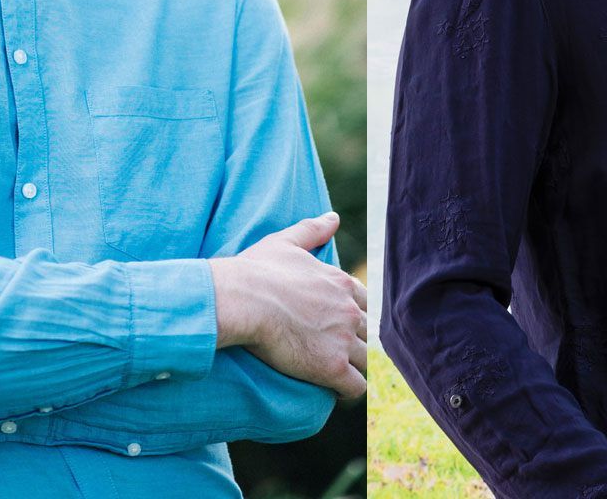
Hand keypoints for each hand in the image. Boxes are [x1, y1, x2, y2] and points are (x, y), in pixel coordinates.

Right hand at [208, 211, 367, 399]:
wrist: (241, 300)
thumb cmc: (257, 270)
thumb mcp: (285, 242)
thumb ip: (313, 230)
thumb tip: (334, 217)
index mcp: (341, 283)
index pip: (363, 302)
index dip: (349, 313)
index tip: (333, 322)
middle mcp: (348, 311)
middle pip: (366, 332)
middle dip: (352, 340)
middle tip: (330, 348)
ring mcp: (342, 340)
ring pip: (365, 360)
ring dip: (352, 366)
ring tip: (332, 371)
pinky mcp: (331, 367)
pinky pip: (356, 386)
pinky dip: (347, 390)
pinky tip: (332, 388)